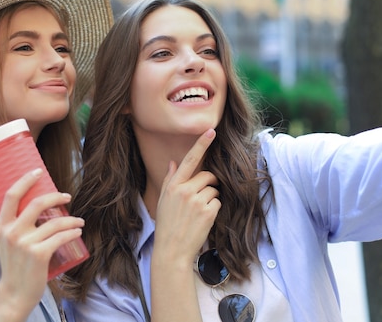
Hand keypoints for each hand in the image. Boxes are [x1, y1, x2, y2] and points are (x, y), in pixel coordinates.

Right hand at [0, 169, 83, 314]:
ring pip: (55, 222)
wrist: (15, 293)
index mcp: (2, 226)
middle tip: (67, 197)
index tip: (38, 171)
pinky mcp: (39, 254)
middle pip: (38, 203)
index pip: (12, 195)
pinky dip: (73, 232)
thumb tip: (37, 205)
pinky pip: (61, 236)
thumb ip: (17, 225)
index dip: (26, 180)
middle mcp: (12, 232)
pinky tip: (78, 232)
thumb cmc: (16, 266)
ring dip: (72, 220)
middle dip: (56, 196)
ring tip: (79, 222)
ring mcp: (25, 243)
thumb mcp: (8, 242)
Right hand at [153, 129, 219, 263]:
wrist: (171, 250)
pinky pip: (218, 203)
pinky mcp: (208, 212)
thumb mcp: (164, 200)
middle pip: (207, 176)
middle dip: (208, 184)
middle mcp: (185, 190)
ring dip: (210, 199)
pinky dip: (214, 210)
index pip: (189, 160)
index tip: (211, 130)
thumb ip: (170, 179)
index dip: (201, 144)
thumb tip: (174, 162)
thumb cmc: (167, 225)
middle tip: (199, 200)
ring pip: (214, 190)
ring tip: (197, 214)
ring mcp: (197, 201)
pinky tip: (203, 220)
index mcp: (173, 186)